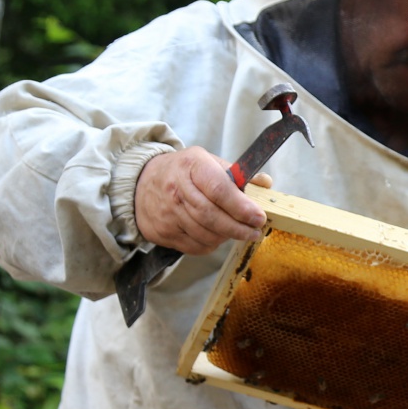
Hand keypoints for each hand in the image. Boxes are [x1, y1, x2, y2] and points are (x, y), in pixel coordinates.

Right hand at [134, 147, 272, 254]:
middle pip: (212, 216)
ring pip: (204, 234)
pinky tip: (217, 236)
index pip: (219, 189)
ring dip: (226, 237)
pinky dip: (211, 245)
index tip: (259, 217)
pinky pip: (194, 246)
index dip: (241, 207)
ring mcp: (167, 213)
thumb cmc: (184, 172)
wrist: (141, 182)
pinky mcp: (162, 232)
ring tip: (237, 232)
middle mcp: (176, 190)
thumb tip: (265, 183)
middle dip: (238, 227)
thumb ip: (238, 175)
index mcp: (192, 167)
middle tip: (254, 232)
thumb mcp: (208, 162)